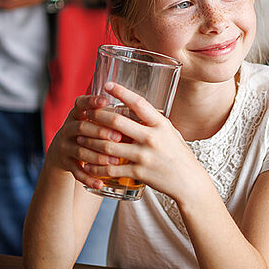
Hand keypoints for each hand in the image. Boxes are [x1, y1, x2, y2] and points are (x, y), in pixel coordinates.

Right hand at [48, 94, 124, 190]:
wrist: (64, 150)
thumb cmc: (88, 132)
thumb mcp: (93, 120)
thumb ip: (109, 115)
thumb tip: (140, 109)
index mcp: (77, 114)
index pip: (81, 104)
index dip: (92, 101)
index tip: (106, 100)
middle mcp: (68, 128)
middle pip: (82, 128)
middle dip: (100, 132)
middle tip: (119, 137)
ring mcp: (65, 146)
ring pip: (80, 152)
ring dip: (98, 157)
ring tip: (116, 161)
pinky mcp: (65, 163)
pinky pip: (76, 172)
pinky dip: (89, 178)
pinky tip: (101, 184)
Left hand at [73, 82, 203, 201]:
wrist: (189, 183)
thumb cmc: (179, 155)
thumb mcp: (171, 133)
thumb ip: (153, 123)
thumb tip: (136, 110)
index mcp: (161, 124)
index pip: (139, 103)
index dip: (122, 92)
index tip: (108, 85)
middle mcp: (152, 138)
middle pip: (117, 122)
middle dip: (97, 116)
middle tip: (86, 113)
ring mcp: (145, 156)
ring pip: (108, 146)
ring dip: (90, 141)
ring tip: (80, 137)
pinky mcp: (139, 173)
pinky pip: (111, 168)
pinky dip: (96, 167)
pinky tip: (87, 165)